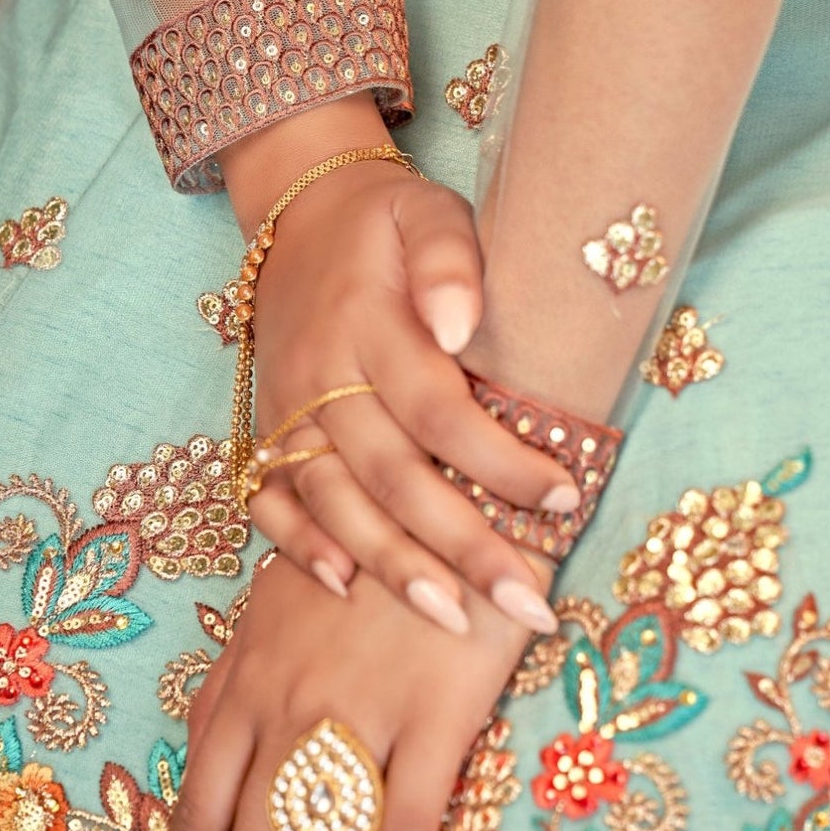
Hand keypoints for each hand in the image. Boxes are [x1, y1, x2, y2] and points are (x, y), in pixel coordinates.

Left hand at [130, 551, 545, 830]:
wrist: (447, 484)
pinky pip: (408, 816)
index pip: (197, 814)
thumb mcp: (272, 613)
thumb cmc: (361, 552)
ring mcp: (358, 710)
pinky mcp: (433, 708)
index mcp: (243, 688)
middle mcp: (287, 708)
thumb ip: (238, 686)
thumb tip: (205, 757)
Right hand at [244, 154, 573, 634]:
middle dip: (461, 546)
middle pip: (392, 476)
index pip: (438, 409)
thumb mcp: (425, 211)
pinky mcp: (265, 428)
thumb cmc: (386, 221)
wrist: (298, 211)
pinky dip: (297, 545)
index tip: (564, 498)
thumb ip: (447, 259)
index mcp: (366, 323)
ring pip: (335, 502)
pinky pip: (268, 498)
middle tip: (526, 604)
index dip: (499, 460)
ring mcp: (286, 408)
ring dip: (391, 565)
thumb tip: (460, 327)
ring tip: (452, 619)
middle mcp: (320, 376)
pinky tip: (344, 588)